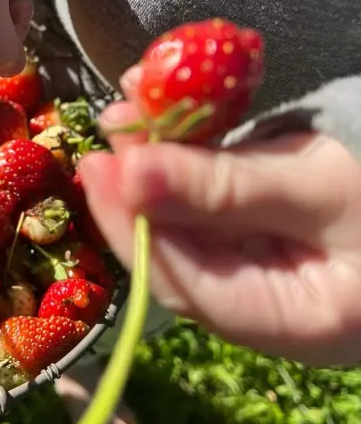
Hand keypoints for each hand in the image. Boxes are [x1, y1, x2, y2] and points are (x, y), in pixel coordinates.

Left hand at [79, 92, 360, 366]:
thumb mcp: (323, 189)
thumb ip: (226, 188)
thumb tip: (130, 174)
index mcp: (289, 318)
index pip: (186, 284)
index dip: (132, 227)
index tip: (100, 168)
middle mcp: (267, 297)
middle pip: (180, 247)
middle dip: (138, 188)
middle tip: (110, 129)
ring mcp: (267, 256)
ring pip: (191, 215)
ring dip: (158, 160)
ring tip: (131, 104)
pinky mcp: (267, 217)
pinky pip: (214, 189)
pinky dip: (191, 150)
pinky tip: (169, 108)